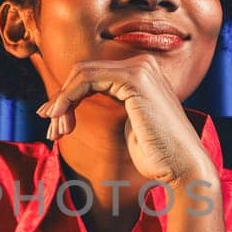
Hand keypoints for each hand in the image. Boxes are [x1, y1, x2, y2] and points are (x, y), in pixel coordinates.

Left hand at [36, 55, 215, 187]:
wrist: (181, 167)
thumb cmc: (156, 154)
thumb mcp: (129, 124)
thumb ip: (113, 104)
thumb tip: (81, 101)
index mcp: (142, 73)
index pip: (92, 74)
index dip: (68, 96)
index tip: (53, 119)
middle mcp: (142, 64)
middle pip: (84, 71)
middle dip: (62, 99)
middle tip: (51, 128)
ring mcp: (140, 69)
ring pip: (82, 74)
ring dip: (62, 103)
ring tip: (56, 131)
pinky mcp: (134, 79)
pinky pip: (88, 80)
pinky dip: (69, 99)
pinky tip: (62, 119)